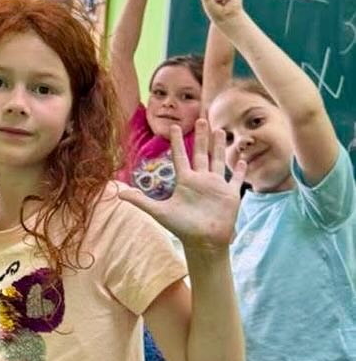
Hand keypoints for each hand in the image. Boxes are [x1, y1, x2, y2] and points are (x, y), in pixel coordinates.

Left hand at [116, 120, 246, 250]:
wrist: (203, 241)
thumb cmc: (181, 227)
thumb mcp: (159, 211)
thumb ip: (140, 201)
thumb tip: (118, 194)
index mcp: (185, 181)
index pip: (180, 156)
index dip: (177, 142)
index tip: (175, 127)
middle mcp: (201, 180)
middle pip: (201, 153)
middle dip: (201, 137)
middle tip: (201, 119)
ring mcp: (216, 186)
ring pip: (218, 160)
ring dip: (220, 146)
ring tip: (220, 130)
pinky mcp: (230, 194)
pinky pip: (236, 179)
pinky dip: (239, 170)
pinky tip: (242, 159)